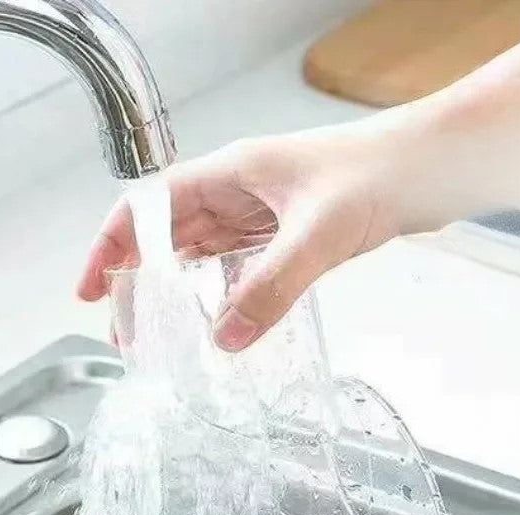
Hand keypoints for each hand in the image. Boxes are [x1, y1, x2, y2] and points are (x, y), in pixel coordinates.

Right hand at [77, 122, 421, 350]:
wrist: (427, 171)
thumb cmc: (377, 175)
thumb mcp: (317, 235)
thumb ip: (272, 288)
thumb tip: (226, 338)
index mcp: (228, 174)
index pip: (147, 207)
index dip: (111, 247)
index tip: (92, 289)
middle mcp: (237, 192)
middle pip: (167, 237)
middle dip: (140, 283)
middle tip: (129, 332)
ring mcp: (262, 214)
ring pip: (201, 256)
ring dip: (178, 294)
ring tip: (163, 338)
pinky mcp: (287, 235)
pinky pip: (238, 267)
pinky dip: (221, 295)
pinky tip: (218, 323)